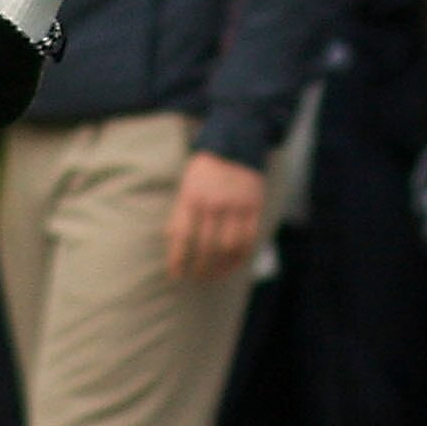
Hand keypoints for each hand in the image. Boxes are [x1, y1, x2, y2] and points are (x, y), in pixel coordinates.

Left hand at [166, 151, 266, 280]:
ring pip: (230, 246)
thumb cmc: (204, 173)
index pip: (182, 236)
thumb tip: (172, 240)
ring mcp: (236, 206)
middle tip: (198, 277)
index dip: (178, 259)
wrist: (235, 148)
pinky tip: (234, 264)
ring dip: (222, 266)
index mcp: (192, 198)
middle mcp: (214, 203)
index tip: (176, 275)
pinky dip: (242, 256)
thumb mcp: (186, 188)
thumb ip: (180, 213)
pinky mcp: (254, 207)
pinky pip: (249, 238)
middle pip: (207, 246)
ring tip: (216, 274)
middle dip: (201, 267)